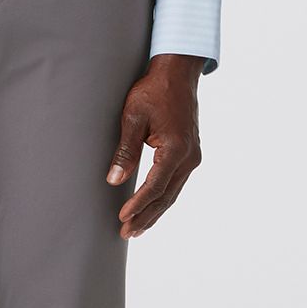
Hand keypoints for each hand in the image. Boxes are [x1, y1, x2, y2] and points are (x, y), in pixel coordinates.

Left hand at [106, 54, 203, 237]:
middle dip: (146, 216)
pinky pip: (176, 183)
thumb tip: (114, 180)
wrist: (177, 74)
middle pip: (166, 196)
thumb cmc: (153, 91)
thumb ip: (125, 150)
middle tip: (126, 233)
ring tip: (136, 229)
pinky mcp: (190, 154)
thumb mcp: (133, 118)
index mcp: (176, 149)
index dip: (138, 205)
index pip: (155, 186)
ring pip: (172, 193)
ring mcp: (192, 157)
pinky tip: (151, 208)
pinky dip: (163, 198)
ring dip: (154, 212)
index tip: (122, 218)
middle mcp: (189, 157)